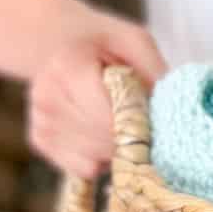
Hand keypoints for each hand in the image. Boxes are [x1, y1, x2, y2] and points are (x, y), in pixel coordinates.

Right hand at [27, 13, 165, 179]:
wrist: (61, 42)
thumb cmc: (106, 44)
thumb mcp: (136, 43)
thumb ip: (154, 73)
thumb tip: (172, 114)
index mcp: (67, 66)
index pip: (109, 116)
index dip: (140, 123)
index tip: (153, 116)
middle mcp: (46, 96)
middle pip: (104, 140)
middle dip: (134, 138)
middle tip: (144, 120)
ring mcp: (40, 121)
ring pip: (96, 158)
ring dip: (120, 149)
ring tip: (121, 121)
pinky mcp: (41, 140)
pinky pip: (85, 168)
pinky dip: (103, 159)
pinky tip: (104, 133)